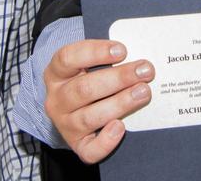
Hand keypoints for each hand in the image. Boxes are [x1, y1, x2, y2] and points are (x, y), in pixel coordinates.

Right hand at [44, 39, 153, 163]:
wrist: (75, 111)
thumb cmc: (87, 80)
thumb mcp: (87, 65)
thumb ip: (105, 59)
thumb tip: (135, 59)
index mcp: (56, 73)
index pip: (68, 58)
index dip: (95, 52)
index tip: (122, 50)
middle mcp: (56, 100)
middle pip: (84, 89)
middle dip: (118, 78)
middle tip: (145, 71)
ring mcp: (65, 124)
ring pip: (90, 116)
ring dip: (120, 103)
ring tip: (143, 92)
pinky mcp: (77, 145)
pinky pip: (89, 150)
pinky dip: (106, 141)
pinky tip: (120, 127)